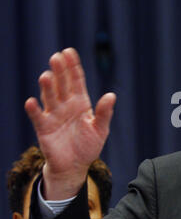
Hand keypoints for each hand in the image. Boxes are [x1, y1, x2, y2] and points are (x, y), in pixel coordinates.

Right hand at [24, 48, 115, 199]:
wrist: (74, 166)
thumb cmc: (88, 146)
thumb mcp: (100, 129)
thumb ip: (104, 113)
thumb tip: (111, 95)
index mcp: (81, 103)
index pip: (77, 81)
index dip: (73, 67)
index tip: (69, 52)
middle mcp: (66, 105)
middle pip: (62, 85)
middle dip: (60, 71)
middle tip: (57, 57)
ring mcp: (54, 115)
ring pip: (50, 97)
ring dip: (47, 87)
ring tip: (46, 75)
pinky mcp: (44, 128)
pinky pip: (38, 117)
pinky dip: (34, 109)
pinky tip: (32, 102)